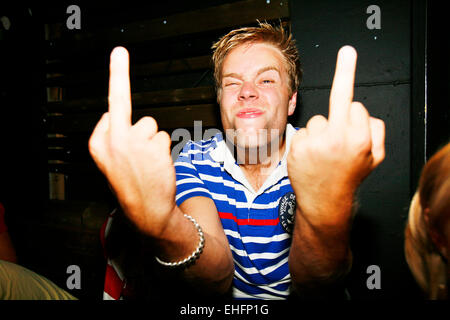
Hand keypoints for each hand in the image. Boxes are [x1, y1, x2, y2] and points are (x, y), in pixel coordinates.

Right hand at [89, 47, 175, 236]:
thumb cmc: (130, 184)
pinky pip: (164, 137)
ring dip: (152, 141)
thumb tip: (113, 113)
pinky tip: (157, 165)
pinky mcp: (156, 146)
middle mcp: (113, 138)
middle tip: (118, 51)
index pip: (112, 107)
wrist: (146, 210)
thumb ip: (110, 135)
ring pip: (151, 125)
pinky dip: (163, 149)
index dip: (119, 98)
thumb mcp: (108, 160)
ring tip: (147, 163)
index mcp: (97, 142)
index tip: (117, 53)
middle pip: (126, 107)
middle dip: (121, 79)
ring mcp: (135, 141)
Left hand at [287, 46, 384, 226]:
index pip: (355, 105)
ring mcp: (316, 142)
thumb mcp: (375, 158)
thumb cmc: (349, 177)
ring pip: (317, 120)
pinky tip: (309, 158)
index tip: (351, 84)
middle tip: (348, 51)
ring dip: (319, 132)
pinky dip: (305, 141)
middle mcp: (338, 137)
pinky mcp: (297, 147)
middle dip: (345, 72)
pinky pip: (302, 131)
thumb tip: (362, 110)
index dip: (353, 114)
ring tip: (322, 155)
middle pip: (339, 98)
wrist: (324, 202)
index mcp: (360, 138)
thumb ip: (375, 132)